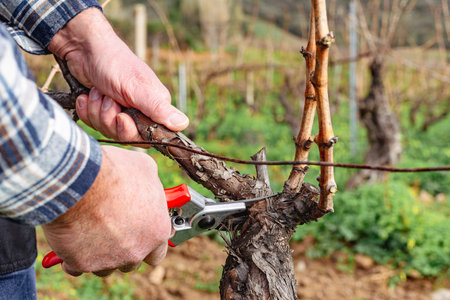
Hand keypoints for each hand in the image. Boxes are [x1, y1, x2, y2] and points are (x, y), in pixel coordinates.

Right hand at [42, 146, 170, 276]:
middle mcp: (136, 251)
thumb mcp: (145, 169)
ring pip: (104, 266)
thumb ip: (150, 185)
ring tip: (89, 229)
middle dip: (122, 248)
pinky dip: (72, 256)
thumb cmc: (114, 172)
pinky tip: (71, 240)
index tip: (139, 236)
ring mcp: (108, 260)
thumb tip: (147, 184)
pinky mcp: (81, 263)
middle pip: (131, 260)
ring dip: (98, 253)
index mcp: (156, 232)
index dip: (148, 244)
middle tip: (111, 228)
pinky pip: (75, 266)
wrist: (78, 180)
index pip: (158, 253)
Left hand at [49, 8, 188, 136]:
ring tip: (97, 91)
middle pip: (124, 136)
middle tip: (108, 98)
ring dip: (97, 110)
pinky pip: (93, 124)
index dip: (130, 130)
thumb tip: (183, 124)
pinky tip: (87, 95)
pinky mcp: (102, 111)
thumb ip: (158, 108)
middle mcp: (139, 111)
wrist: (84, 49)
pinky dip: (86, 109)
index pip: (147, 136)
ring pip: (107, 130)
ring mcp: (120, 111)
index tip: (121, 117)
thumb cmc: (114, 63)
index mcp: (154, 107)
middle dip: (110, 118)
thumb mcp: (137, 88)